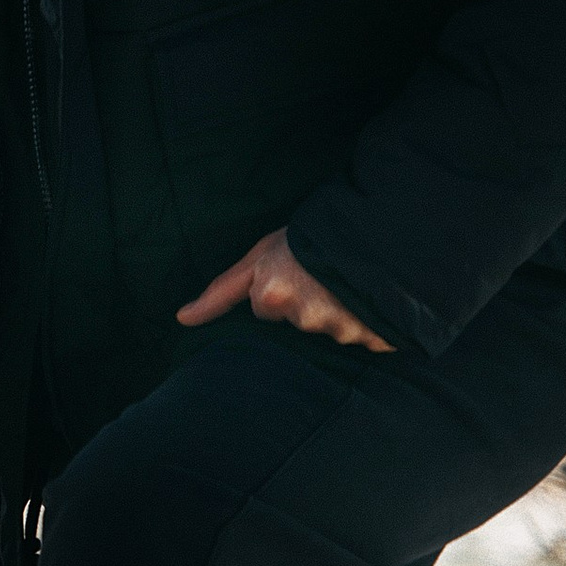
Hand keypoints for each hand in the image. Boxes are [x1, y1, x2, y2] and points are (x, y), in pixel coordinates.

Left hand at [177, 230, 393, 351]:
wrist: (383, 226)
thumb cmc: (316, 234)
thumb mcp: (265, 251)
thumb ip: (225, 289)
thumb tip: (182, 319)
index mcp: (273, 293)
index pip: (262, 308)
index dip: (272, 293)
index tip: (264, 293)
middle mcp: (304, 316)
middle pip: (295, 320)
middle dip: (306, 302)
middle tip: (324, 273)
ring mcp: (340, 330)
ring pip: (328, 329)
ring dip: (338, 312)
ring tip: (350, 281)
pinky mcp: (372, 338)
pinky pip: (362, 338)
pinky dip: (367, 323)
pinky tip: (371, 299)